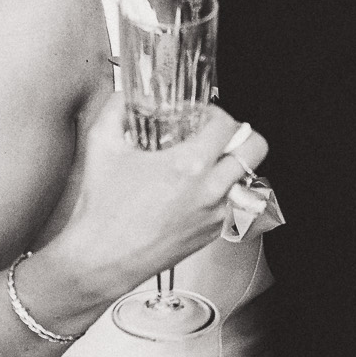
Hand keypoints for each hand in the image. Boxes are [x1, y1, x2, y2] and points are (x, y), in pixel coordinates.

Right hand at [40, 95, 269, 305]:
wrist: (100, 259)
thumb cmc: (102, 210)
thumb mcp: (101, 145)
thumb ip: (115, 109)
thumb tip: (127, 97)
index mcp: (188, 165)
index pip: (227, 124)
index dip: (215, 113)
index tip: (202, 116)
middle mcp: (209, 191)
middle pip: (255, 149)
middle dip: (241, 135)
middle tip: (221, 136)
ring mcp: (215, 215)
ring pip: (249, 179)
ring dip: (234, 166)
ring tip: (211, 163)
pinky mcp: (212, 234)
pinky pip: (234, 205)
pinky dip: (224, 192)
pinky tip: (198, 190)